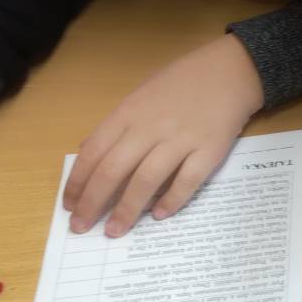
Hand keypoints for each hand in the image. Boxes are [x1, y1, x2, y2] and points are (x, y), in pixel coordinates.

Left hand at [63, 35, 263, 237]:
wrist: (231, 71)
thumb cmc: (183, 82)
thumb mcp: (142, 95)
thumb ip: (117, 124)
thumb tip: (89, 152)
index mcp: (130, 112)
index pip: (93, 152)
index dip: (77, 182)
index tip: (70, 205)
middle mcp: (151, 127)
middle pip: (113, 170)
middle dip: (93, 203)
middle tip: (82, 227)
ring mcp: (182, 139)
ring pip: (146, 180)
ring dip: (127, 209)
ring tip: (115, 231)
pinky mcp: (210, 150)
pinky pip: (187, 181)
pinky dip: (171, 201)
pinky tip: (159, 215)